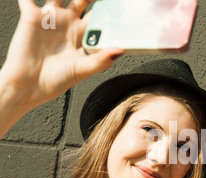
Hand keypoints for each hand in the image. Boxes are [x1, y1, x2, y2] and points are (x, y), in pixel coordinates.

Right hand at [0, 0, 123, 110]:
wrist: (30, 85)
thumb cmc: (56, 81)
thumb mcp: (83, 70)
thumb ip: (102, 60)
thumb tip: (120, 50)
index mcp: (81, 35)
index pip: (98, 17)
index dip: (107, 10)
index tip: (118, 5)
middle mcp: (67, 24)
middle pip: (82, 0)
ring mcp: (50, 18)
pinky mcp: (31, 16)